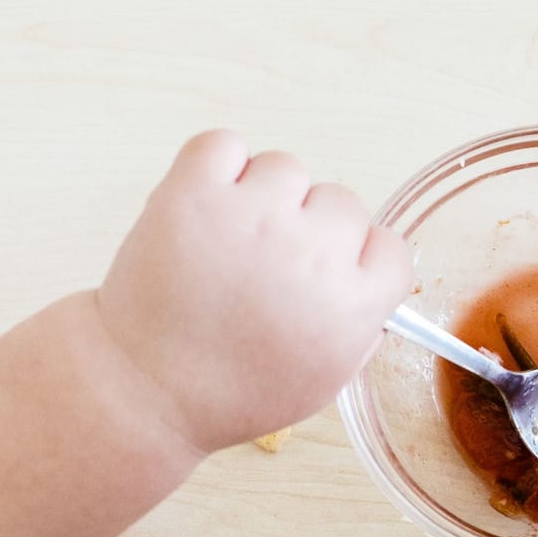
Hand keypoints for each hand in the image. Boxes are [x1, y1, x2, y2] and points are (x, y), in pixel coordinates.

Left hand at [95, 130, 411, 451]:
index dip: (359, 259)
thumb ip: (361, 327)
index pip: (390, 248)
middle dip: (310, 228)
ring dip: (264, 195)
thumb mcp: (324, 381)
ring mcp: (252, 217)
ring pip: (286, 169)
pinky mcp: (195, 192)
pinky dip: (218, 167)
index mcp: (351, 305)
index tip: (331, 272)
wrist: (147, 391)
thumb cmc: (233, 392)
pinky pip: (226, 144)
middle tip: (268, 265)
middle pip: (341, 202)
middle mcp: (310, 254)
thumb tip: (371, 279)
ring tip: (230, 241)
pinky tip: (209, 207)